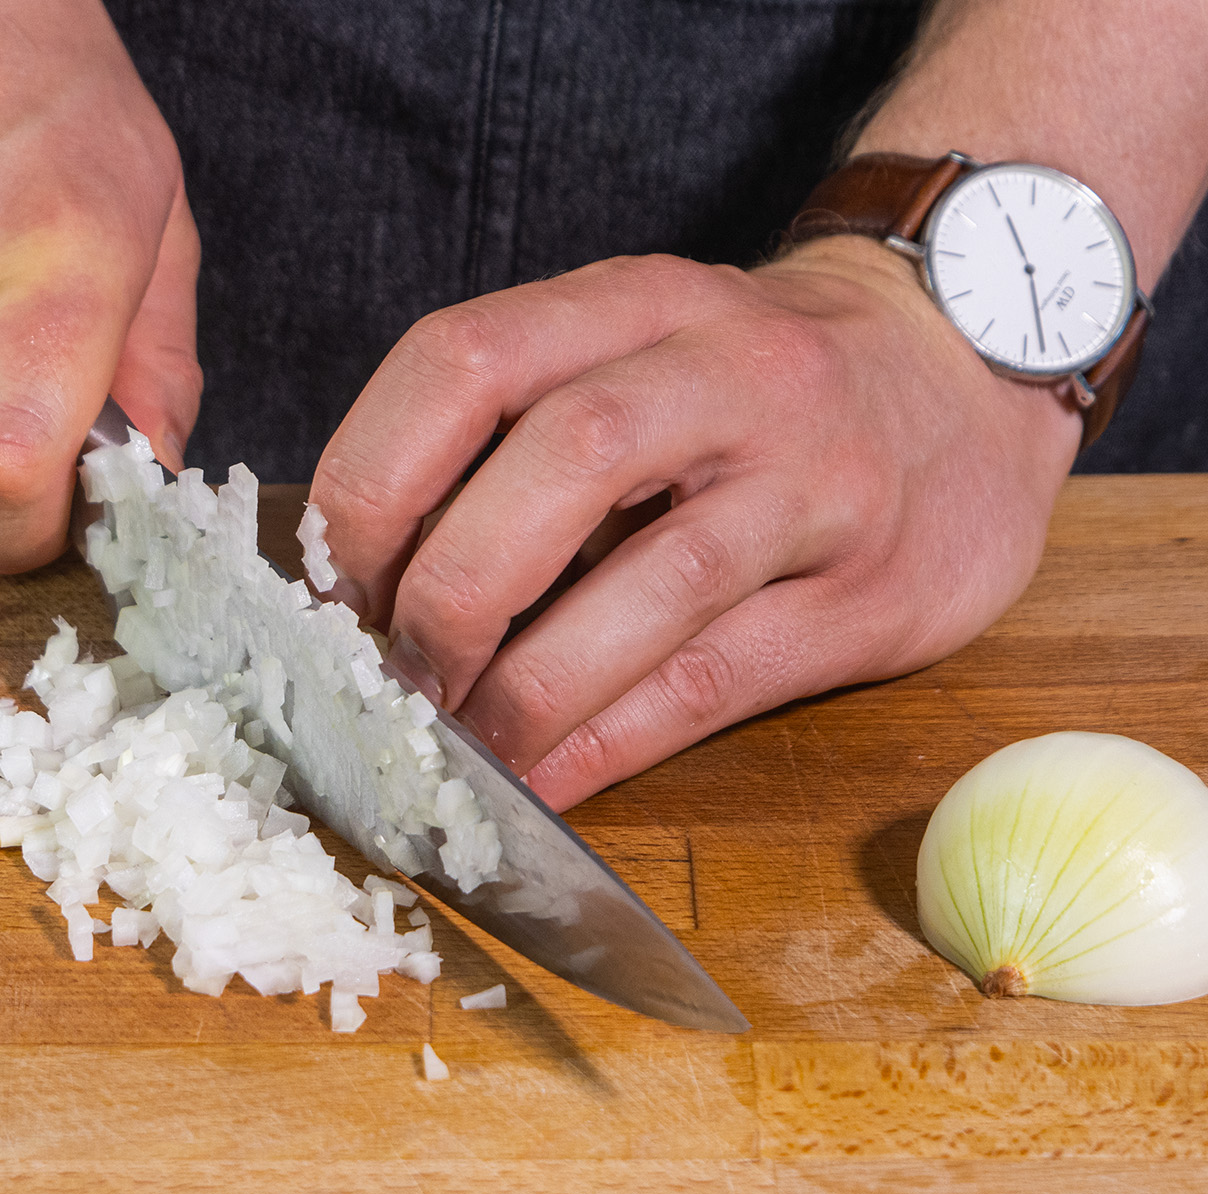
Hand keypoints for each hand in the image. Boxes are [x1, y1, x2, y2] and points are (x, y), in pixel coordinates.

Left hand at [309, 237, 1079, 810]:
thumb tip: (365, 580)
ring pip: (656, 583)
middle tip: (395, 676)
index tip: (334, 580)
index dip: (373, 478)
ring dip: (529, 686)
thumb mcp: (638, 348)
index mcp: (637, 301)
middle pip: (564, 455)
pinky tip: (544, 782)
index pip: (465, 357)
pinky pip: (720, 679)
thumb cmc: (753, 382)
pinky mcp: (873, 593)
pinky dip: (611, 741)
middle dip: (452, 587)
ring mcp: (817, 480)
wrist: (968, 367)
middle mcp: (731, 370)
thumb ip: (519, 431)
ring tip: (457, 749)